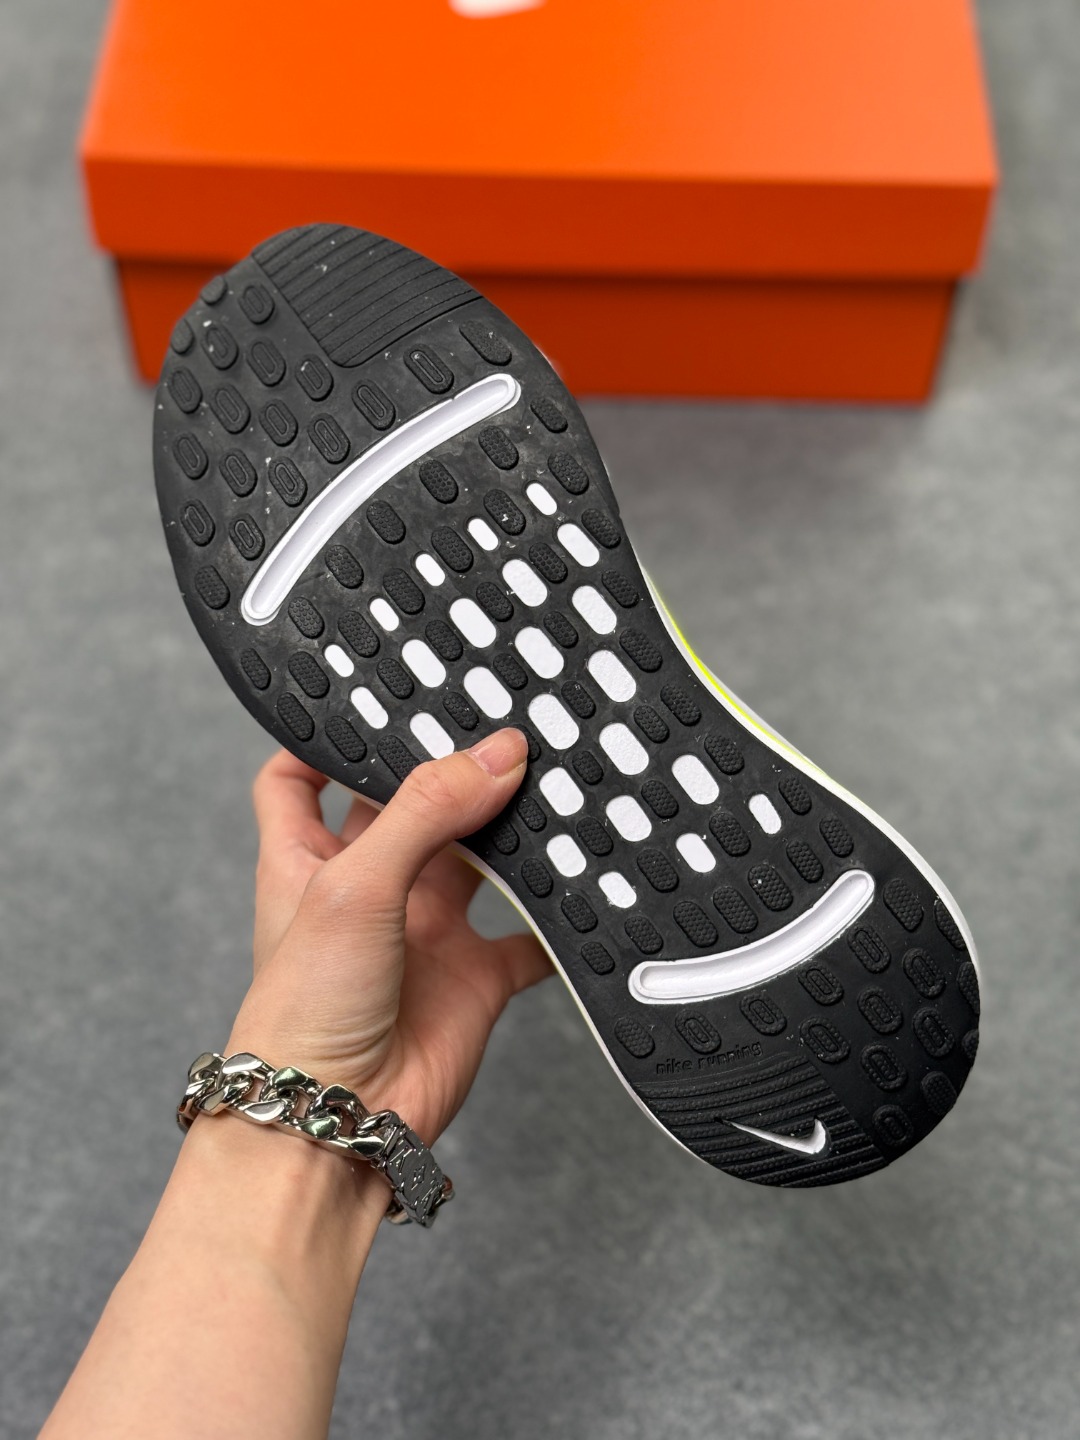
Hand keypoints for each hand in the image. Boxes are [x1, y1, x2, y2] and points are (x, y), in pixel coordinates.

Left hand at [226, 728, 551, 1142]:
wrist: (338, 1123)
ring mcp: (424, 932)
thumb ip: (425, 811)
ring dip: (512, 832)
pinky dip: (558, 919)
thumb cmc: (305, 1011)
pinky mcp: (474, 977)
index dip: (325, 740)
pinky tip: (587, 886)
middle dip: (450, 772)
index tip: (372, 701)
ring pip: (478, 861)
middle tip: (500, 722)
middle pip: (411, 808)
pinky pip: (529, 938)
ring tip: (554, 780)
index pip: (300, 780)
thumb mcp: (354, 886)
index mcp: (309, 860)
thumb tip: (498, 753)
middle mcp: (369, 889)